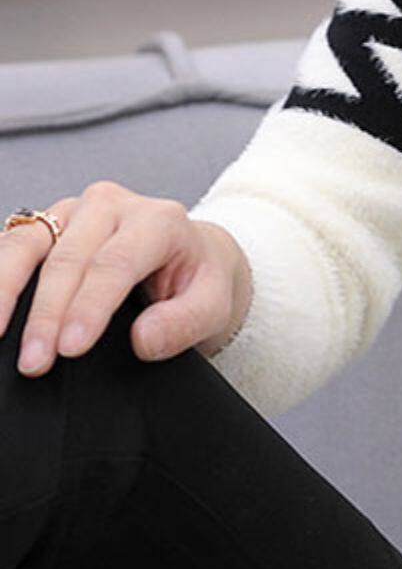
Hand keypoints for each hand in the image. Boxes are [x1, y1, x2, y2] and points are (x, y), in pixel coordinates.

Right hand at [0, 183, 251, 373]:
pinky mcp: (47, 224)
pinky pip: (12, 245)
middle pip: (66, 259)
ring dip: (4, 291)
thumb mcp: (214, 306)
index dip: (89, 307)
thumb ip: (185, 323)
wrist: (192, 256)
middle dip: (45, 316)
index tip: (70, 348)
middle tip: (33, 363)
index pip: (115, 264)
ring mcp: (73, 211)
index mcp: (157, 220)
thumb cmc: (199, 281)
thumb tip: (143, 341)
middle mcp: (110, 206)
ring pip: (26, 244)